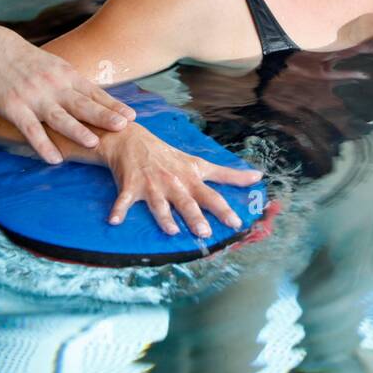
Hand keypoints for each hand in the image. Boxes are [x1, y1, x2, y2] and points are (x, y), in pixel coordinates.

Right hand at [0, 27, 135, 163]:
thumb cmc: (33, 63)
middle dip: (103, 116)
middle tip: (122, 127)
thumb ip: (78, 85)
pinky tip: (54, 158)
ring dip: (76, 131)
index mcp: (68, 77)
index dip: (113, 106)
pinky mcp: (15, 108)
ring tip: (93, 143)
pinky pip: (31, 129)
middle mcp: (54, 87)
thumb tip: (104, 102)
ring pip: (59, 117)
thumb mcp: (59, 68)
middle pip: (82, 104)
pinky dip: (42, 144)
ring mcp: (35, 98)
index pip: (95, 93)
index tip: (131, 117)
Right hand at [97, 123, 263, 237]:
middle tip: (205, 232)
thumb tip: (258, 177)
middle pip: (187, 202)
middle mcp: (174, 183)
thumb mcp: (199, 164)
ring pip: (160, 204)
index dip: (225, 209)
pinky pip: (124, 200)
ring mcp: (152, 185)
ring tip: (171, 231)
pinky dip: (119, 210)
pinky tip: (114, 221)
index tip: (236, 223)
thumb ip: (228, 174)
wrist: (132, 140)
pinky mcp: (130, 186)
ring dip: (164, 217)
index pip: (212, 194)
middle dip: (196, 216)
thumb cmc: (169, 156)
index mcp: (191, 178)